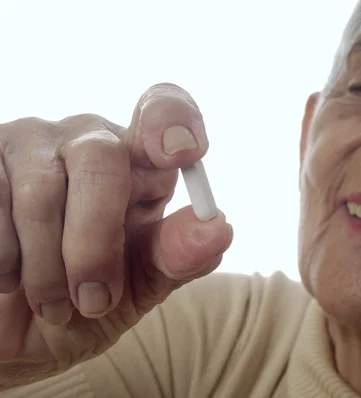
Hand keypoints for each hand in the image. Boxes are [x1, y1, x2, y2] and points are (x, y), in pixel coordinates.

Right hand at [0, 83, 231, 388]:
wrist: (18, 332)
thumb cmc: (87, 303)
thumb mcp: (141, 286)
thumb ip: (178, 255)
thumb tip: (220, 227)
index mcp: (140, 163)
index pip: (164, 112)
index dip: (173, 122)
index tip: (182, 154)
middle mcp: (87, 141)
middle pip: (101, 157)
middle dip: (95, 241)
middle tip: (94, 300)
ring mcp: (28, 146)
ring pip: (40, 189)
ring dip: (47, 266)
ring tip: (53, 304)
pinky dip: (6, 259)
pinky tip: (9, 279)